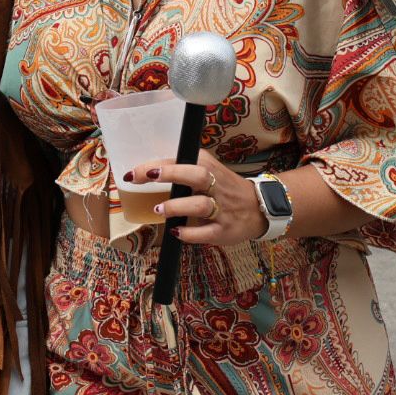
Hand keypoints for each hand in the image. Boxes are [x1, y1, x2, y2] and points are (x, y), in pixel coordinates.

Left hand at [121, 152, 267, 245]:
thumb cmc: (223, 187)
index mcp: (208, 167)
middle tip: (148, 178)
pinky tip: (175, 232)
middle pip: (196, 175)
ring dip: (177, 206)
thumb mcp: (208, 169)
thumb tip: (144, 169)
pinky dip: (189, 234)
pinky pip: (206, 232)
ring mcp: (221, 209)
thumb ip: (181, 167)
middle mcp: (216, 186)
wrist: (260, 207)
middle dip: (171, 174)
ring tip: (158, 209)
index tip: (135, 172)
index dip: (157, 165)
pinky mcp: (224, 230)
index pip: (182, 160)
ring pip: (200, 205)